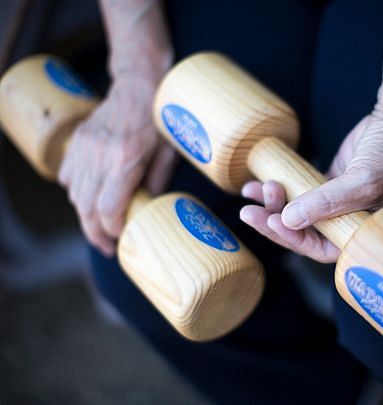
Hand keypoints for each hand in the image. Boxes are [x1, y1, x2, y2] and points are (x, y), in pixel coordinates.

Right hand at [58, 75, 175, 255]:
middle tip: (108, 247)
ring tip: (101, 228)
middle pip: (87, 208)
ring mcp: (85, 148)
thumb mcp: (168, 153)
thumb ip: (157, 183)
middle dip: (96, 233)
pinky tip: (91, 200)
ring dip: (86, 216)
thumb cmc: (160, 120)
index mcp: (125, 159)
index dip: (112, 229)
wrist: (139, 85)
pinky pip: (68, 177)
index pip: (108, 208)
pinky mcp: (78, 142)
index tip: (121, 239)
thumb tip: (150, 210)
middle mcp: (100, 155)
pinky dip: (77, 193)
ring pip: (75, 195)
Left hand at [240, 89, 382, 262]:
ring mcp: (332, 204)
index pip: (318, 248)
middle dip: (273, 223)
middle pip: (301, 232)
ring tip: (258, 191)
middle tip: (249, 213)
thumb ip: (327, 202)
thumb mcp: (362, 182)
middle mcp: (343, 222)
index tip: (272, 222)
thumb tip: (289, 219)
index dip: (292, 239)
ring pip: (295, 213)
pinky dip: (277, 190)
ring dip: (272, 205)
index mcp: (357, 232)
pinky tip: (256, 186)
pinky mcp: (325, 185)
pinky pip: (296, 193)